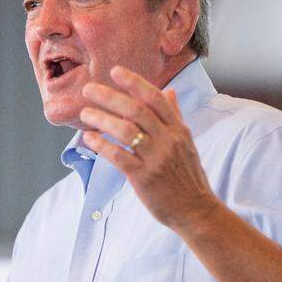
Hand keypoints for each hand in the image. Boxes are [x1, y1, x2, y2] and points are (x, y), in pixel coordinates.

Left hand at [79, 65, 218, 230]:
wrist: (196, 210)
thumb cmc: (188, 175)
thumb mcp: (186, 142)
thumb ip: (175, 116)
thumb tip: (169, 91)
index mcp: (178, 129)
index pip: (155, 98)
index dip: (134, 82)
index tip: (115, 71)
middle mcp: (168, 140)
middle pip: (136, 110)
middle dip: (110, 97)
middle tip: (89, 89)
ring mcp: (156, 158)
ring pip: (125, 131)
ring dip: (102, 119)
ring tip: (85, 113)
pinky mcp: (144, 177)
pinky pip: (119, 156)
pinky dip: (102, 146)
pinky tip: (90, 139)